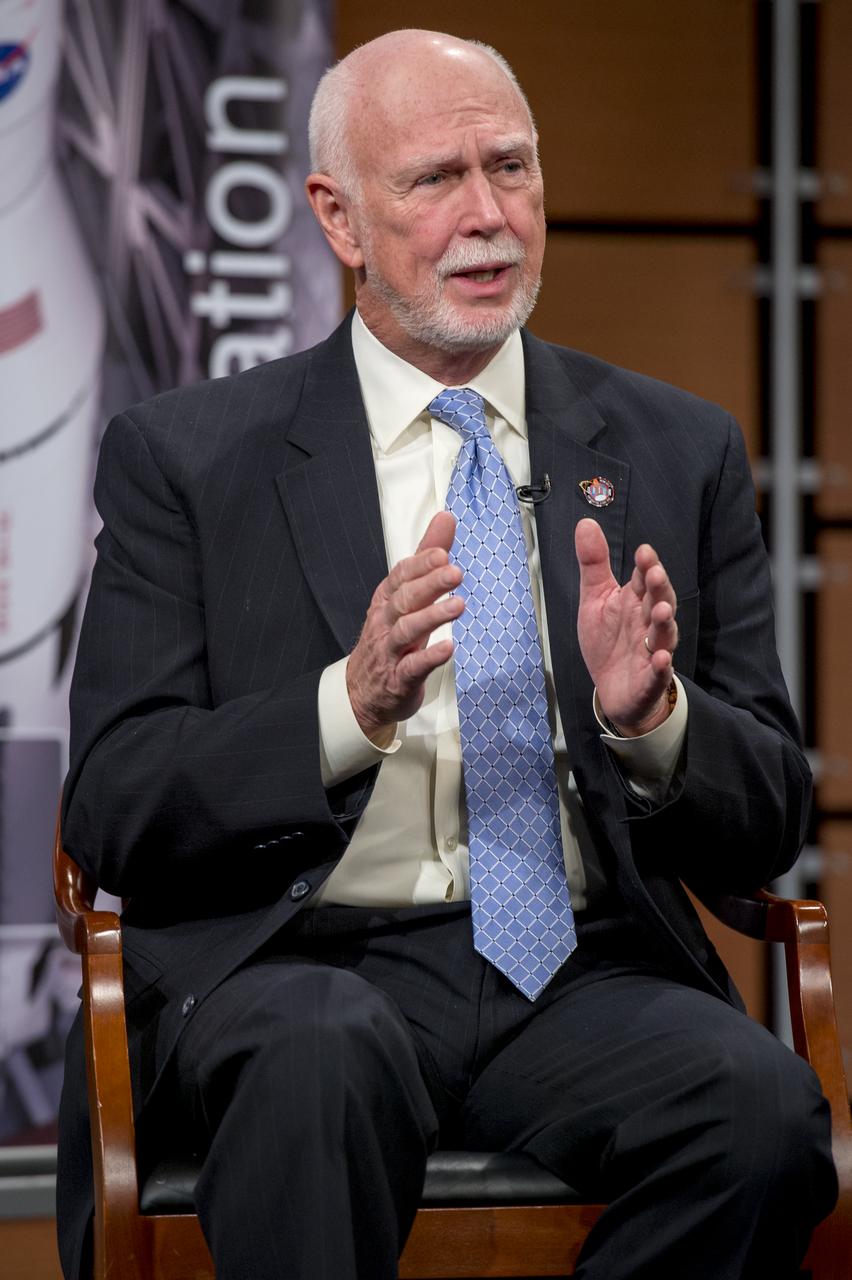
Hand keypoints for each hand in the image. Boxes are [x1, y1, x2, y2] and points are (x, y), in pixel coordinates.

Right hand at [346, 512, 462, 736]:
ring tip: (458, 607)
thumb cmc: (389, 639)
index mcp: (387, 600)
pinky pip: (413, 666)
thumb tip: (445, 519)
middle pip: (405, 598)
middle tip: (454, 573)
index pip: (401, 575)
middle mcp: (386, 622)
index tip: (442, 552)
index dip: (421, 564)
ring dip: (432, 617)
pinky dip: (430, 657)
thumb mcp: (406, 595)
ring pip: (407, 630)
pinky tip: (448, 648)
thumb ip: (426, 558)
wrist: (362, 692)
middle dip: (429, 584)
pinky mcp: (399, 678)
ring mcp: (390, 651)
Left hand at [574, 517, 677, 735]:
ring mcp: (652, 650)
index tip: (644, 551)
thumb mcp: (594, 599)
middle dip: (658, 588)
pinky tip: (661, 659)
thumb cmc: (608, 641)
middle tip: (654, 574)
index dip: (646, 566)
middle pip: (659, 602)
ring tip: (661, 611)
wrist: (613, 689)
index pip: (643, 579)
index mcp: (634, 601)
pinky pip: (658, 673)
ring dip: (664, 623)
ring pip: (663, 634)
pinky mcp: (650, 679)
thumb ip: (593, 564)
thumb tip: (585, 523)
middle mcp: (647, 622)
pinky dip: (661, 666)